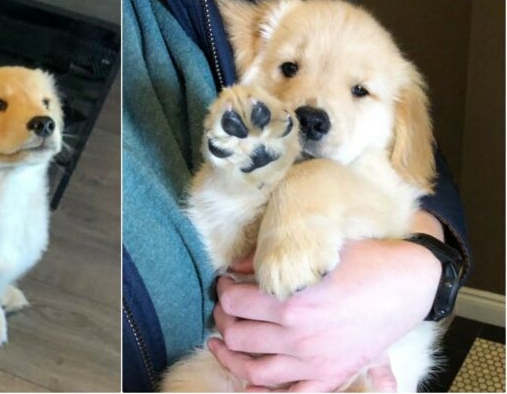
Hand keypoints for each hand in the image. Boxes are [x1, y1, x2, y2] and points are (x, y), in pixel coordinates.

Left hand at [208, 211, 443, 390]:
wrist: (410, 283)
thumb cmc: (365, 260)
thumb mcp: (316, 252)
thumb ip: (269, 259)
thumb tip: (236, 267)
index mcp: (290, 302)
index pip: (233, 301)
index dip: (223, 290)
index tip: (225, 283)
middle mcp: (297, 336)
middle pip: (237, 334)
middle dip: (223, 319)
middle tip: (223, 309)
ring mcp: (313, 361)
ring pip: (252, 370)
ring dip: (230, 357)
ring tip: (222, 344)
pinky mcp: (331, 376)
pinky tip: (249, 386)